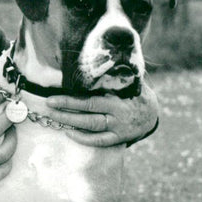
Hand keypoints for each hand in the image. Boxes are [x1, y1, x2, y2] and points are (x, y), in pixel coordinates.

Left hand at [45, 82, 159, 146]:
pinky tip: (69, 133)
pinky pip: (99, 140)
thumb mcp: (128, 81)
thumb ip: (112, 75)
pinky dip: (83, 138)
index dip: (72, 98)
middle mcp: (118, 112)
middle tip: (49, 104)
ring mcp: (117, 127)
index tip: (54, 95)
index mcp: (119, 95)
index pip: (92, 96)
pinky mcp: (118, 138)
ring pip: (91, 125)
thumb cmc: (134, 93)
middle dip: (68, 107)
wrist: (152, 114)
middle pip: (89, 109)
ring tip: (54, 116)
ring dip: (71, 121)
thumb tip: (95, 61)